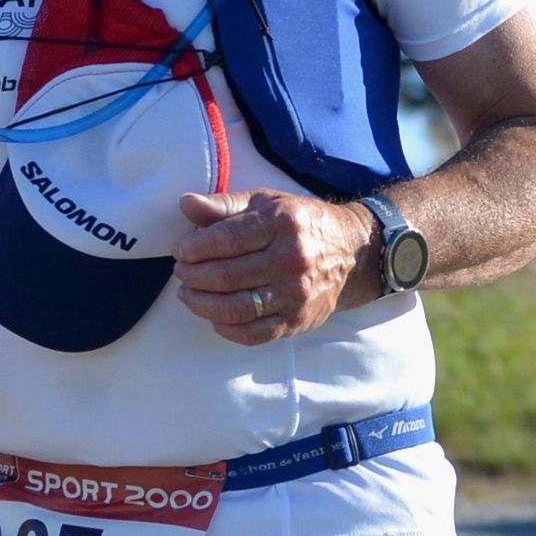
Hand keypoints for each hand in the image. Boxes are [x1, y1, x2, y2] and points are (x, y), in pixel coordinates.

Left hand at [170, 191, 369, 344]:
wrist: (355, 253)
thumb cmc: (302, 223)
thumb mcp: (267, 202)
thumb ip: (224, 205)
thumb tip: (185, 204)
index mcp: (281, 224)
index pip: (226, 239)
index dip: (194, 247)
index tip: (180, 251)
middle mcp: (291, 259)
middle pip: (226, 276)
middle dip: (193, 276)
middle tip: (180, 272)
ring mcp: (295, 294)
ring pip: (235, 308)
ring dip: (202, 304)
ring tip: (188, 294)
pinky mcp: (297, 320)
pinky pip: (253, 333)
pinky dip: (226, 328)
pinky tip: (214, 315)